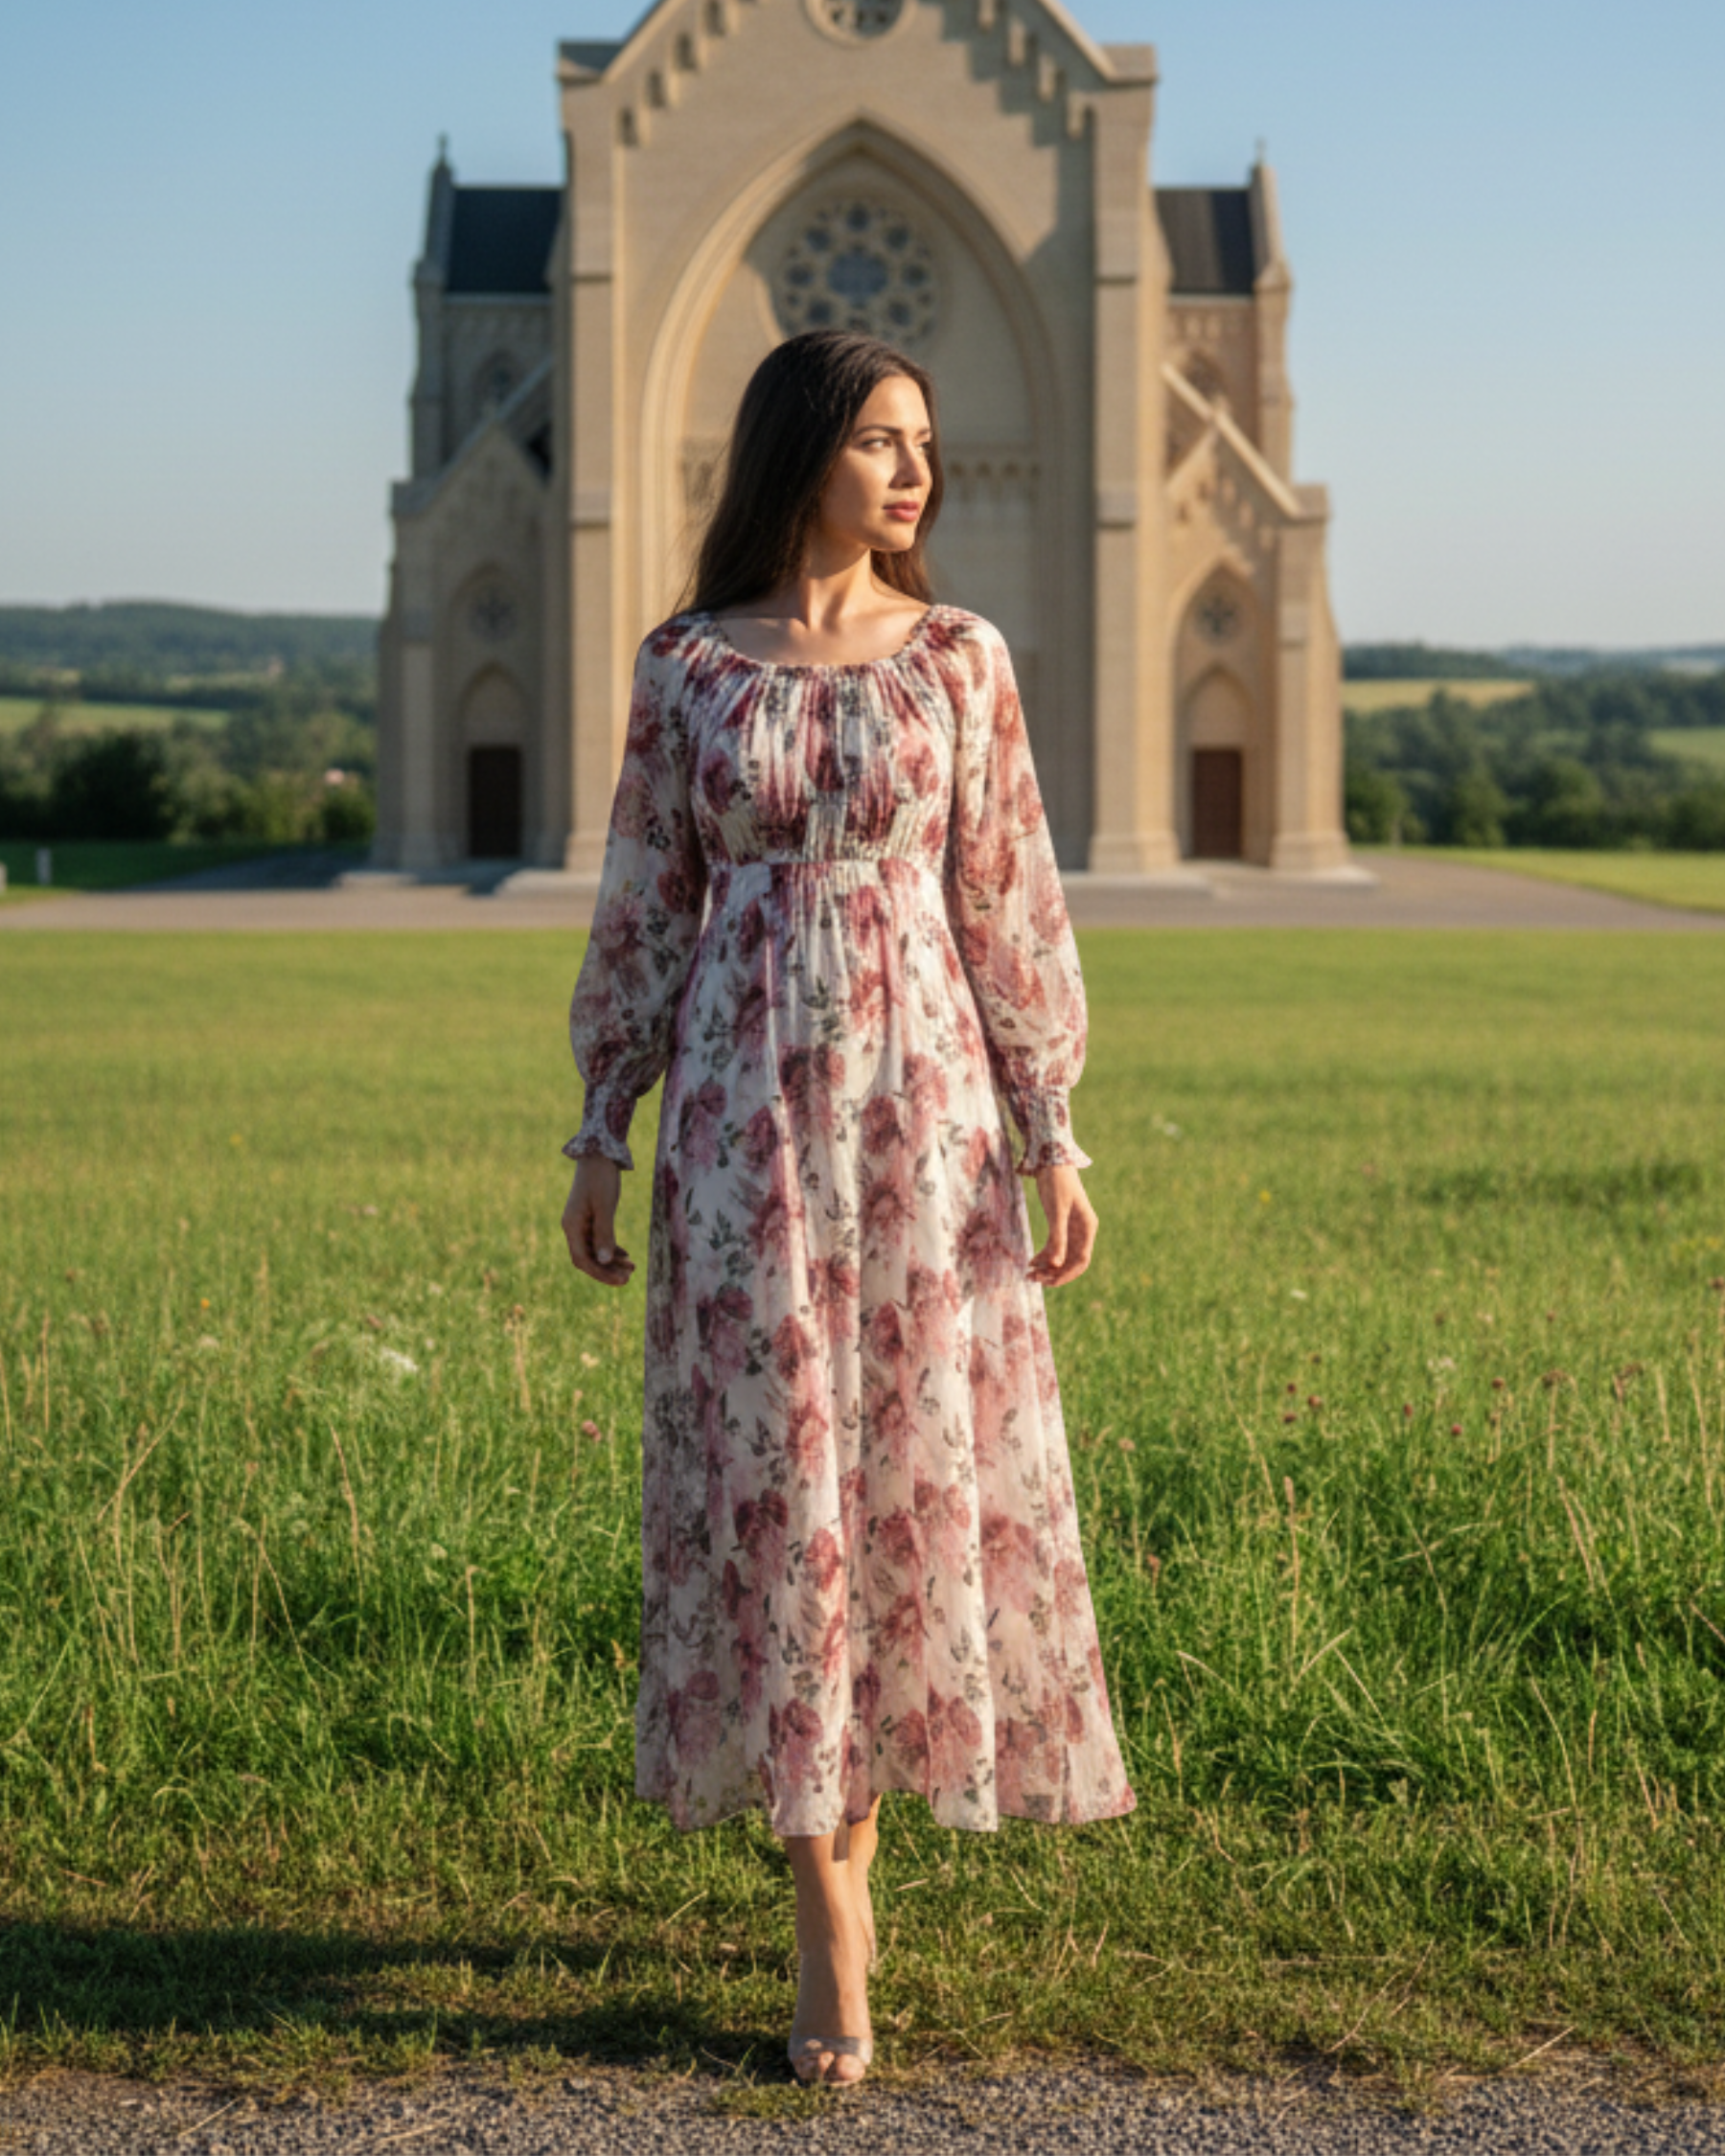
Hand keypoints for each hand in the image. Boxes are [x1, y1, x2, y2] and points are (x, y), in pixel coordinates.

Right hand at [562, 1155, 634, 1285]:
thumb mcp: (605, 1207)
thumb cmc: (601, 1178)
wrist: (599, 1153)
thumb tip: (605, 1262)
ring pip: (594, 1250)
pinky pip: (598, 1240)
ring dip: (611, 1261)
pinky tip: (625, 1254)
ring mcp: (580, 1222)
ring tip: (632, 1268)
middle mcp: (573, 1227)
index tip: (622, 1280)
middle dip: (607, 1270)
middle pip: (588, 1259)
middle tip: (629, 1278)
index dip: (601, 1273)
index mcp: (572, 1226)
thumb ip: (604, 1234)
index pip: (583, 1260)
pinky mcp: (590, 1216)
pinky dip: (611, 1249)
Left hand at [1027, 1162, 1096, 1287]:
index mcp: (1087, 1228)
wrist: (1051, 1160)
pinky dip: (1045, 1255)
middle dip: (1054, 1273)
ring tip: (1029, 1273)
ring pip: (1063, 1255)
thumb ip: (1057, 1238)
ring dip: (1048, 1267)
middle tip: (1033, 1279)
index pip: (1081, 1261)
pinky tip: (1031, 1260)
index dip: (1065, 1275)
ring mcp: (1073, 1227)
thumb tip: (1055, 1265)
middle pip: (1072, 1261)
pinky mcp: (1062, 1223)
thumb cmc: (1056, 1183)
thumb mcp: (1056, 1211)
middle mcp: (1083, 1230)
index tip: (1047, 1283)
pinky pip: (1056, 1246)